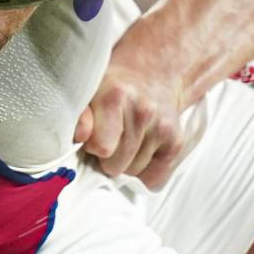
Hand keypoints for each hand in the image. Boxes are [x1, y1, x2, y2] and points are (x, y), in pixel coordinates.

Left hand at [74, 45, 189, 187]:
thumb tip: (81, 135)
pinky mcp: (176, 142)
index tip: (94, 136)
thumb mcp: (88, 93)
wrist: (151, 75)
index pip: (102, 147)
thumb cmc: (112, 89)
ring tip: (126, 141)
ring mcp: (163, 127)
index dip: (93, 146)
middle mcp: (144, 111)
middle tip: (110, 139)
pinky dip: (144, 173)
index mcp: (116, 96)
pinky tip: (140, 151)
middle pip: (115, 166)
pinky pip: (153, 179)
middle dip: (108, 158)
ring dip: (126, 164)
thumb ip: (78, 115)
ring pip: (132, 174)